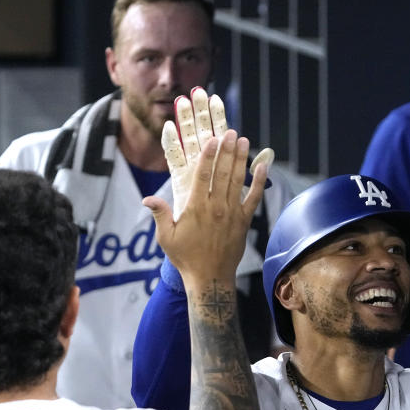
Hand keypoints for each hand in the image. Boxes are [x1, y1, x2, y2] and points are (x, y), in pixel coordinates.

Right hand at [144, 89, 268, 289]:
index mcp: (196, 208)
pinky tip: (262, 166)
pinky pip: (253, 198)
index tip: (211, 139)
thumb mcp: (165, 237)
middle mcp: (216, 207)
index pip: (202, 176)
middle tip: (230, 131)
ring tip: (242, 140)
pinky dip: (259, 182)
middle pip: (222, 173)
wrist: (210, 278)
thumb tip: (147, 199)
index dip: (208, 155)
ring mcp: (232, 213)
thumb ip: (160, 214)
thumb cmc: (185, 258)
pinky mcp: (244, 221)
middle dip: (226, 150)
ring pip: (237, 181)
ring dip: (240, 159)